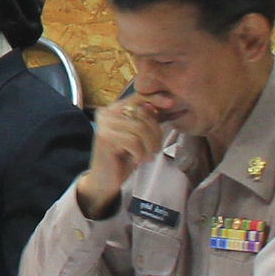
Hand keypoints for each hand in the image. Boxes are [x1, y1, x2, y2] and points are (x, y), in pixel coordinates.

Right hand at [75, 97, 165, 213]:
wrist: (104, 179)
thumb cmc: (123, 156)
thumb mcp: (138, 135)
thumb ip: (146, 119)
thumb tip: (163, 103)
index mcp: (114, 108)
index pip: (138, 96)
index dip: (155, 98)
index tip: (170, 103)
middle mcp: (106, 113)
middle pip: (142, 112)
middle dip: (155, 131)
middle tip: (155, 148)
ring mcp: (104, 125)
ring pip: (139, 128)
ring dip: (149, 144)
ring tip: (148, 155)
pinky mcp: (104, 139)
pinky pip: (133, 142)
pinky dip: (141, 153)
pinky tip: (139, 160)